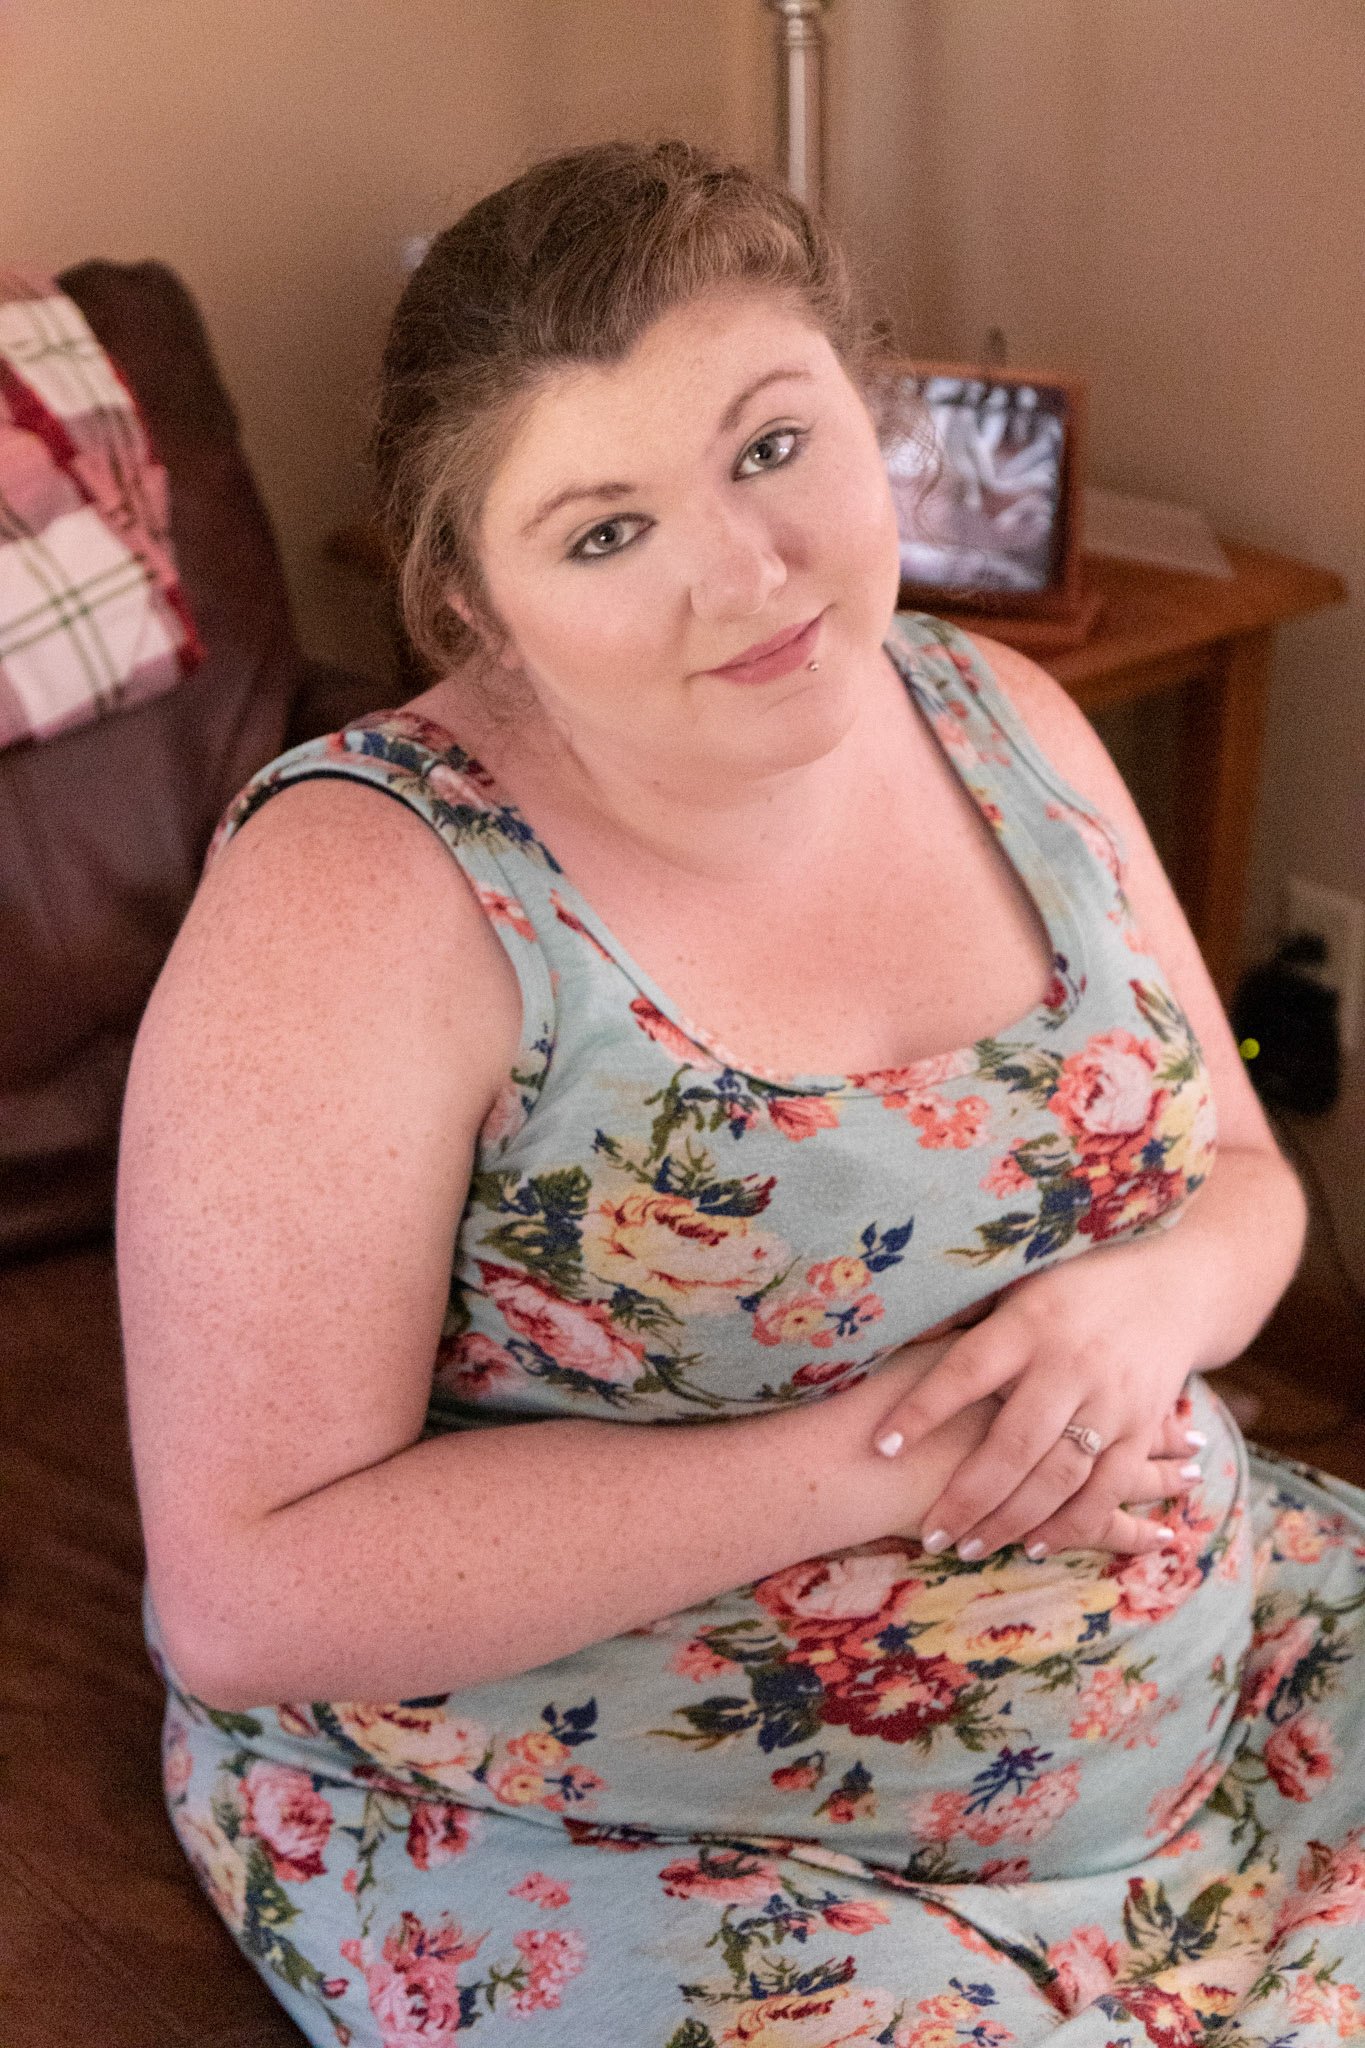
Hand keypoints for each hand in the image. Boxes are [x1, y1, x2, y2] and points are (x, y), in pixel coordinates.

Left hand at [869, 1243, 1206, 1558]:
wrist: (1171, 1289)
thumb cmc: (1074, 1284)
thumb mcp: (1019, 1282)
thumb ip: (966, 1313)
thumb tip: (899, 1336)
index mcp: (1029, 1323)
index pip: (965, 1371)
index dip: (921, 1410)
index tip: (881, 1446)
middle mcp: (1070, 1365)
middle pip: (1012, 1444)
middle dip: (967, 1497)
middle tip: (931, 1535)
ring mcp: (1111, 1401)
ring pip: (1057, 1477)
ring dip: (1011, 1521)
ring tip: (970, 1548)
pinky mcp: (1142, 1428)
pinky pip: (1106, 1488)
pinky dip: (1071, 1523)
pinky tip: (1034, 1545)